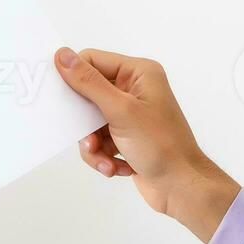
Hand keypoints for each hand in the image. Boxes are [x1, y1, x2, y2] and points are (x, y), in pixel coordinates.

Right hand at [55, 47, 239, 243]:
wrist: (181, 187)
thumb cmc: (162, 147)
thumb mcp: (121, 111)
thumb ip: (89, 83)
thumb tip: (63, 56)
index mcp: (139, 73)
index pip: (93, 61)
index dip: (75, 78)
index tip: (62, 98)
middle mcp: (135, 89)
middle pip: (88, 94)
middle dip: (84, 122)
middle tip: (88, 137)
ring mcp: (130, 115)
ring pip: (90, 122)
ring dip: (94, 145)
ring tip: (107, 159)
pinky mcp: (126, 137)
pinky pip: (99, 141)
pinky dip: (103, 156)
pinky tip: (117, 167)